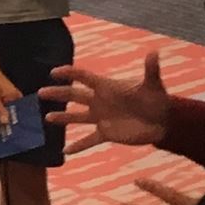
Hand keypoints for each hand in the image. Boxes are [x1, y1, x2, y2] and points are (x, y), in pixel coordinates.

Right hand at [44, 54, 170, 150]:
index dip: (69, 73)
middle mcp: (100, 101)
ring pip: (77, 117)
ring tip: (47, 118)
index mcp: (107, 87)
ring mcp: (101, 118)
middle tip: (41, 93)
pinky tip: (65, 152)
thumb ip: (150, 70)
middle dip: (57, 94)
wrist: (163, 121)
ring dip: (62, 118)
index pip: (84, 77)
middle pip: (74, 96)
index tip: (54, 72)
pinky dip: (78, 146)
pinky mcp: (106, 133)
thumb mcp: (153, 84)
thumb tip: (154, 52)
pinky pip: (88, 140)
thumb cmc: (157, 99)